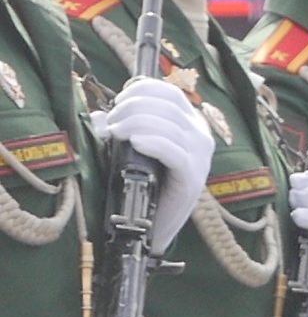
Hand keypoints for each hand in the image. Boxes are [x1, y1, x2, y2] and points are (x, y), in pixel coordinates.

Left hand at [90, 77, 214, 250]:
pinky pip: (174, 153)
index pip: (169, 92)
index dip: (140, 91)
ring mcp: (200, 158)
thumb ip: (120, 127)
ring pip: (169, 126)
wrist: (151, 225)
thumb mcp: (132, 147)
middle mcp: (200, 136)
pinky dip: (153, 143)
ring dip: (135, 124)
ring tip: (115, 135)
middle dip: (132, 108)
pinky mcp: (192, 178)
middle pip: (167, 106)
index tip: (116, 103)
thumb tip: (98, 116)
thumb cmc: (141, 182)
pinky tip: (135, 143)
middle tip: (111, 125)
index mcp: (190, 123)